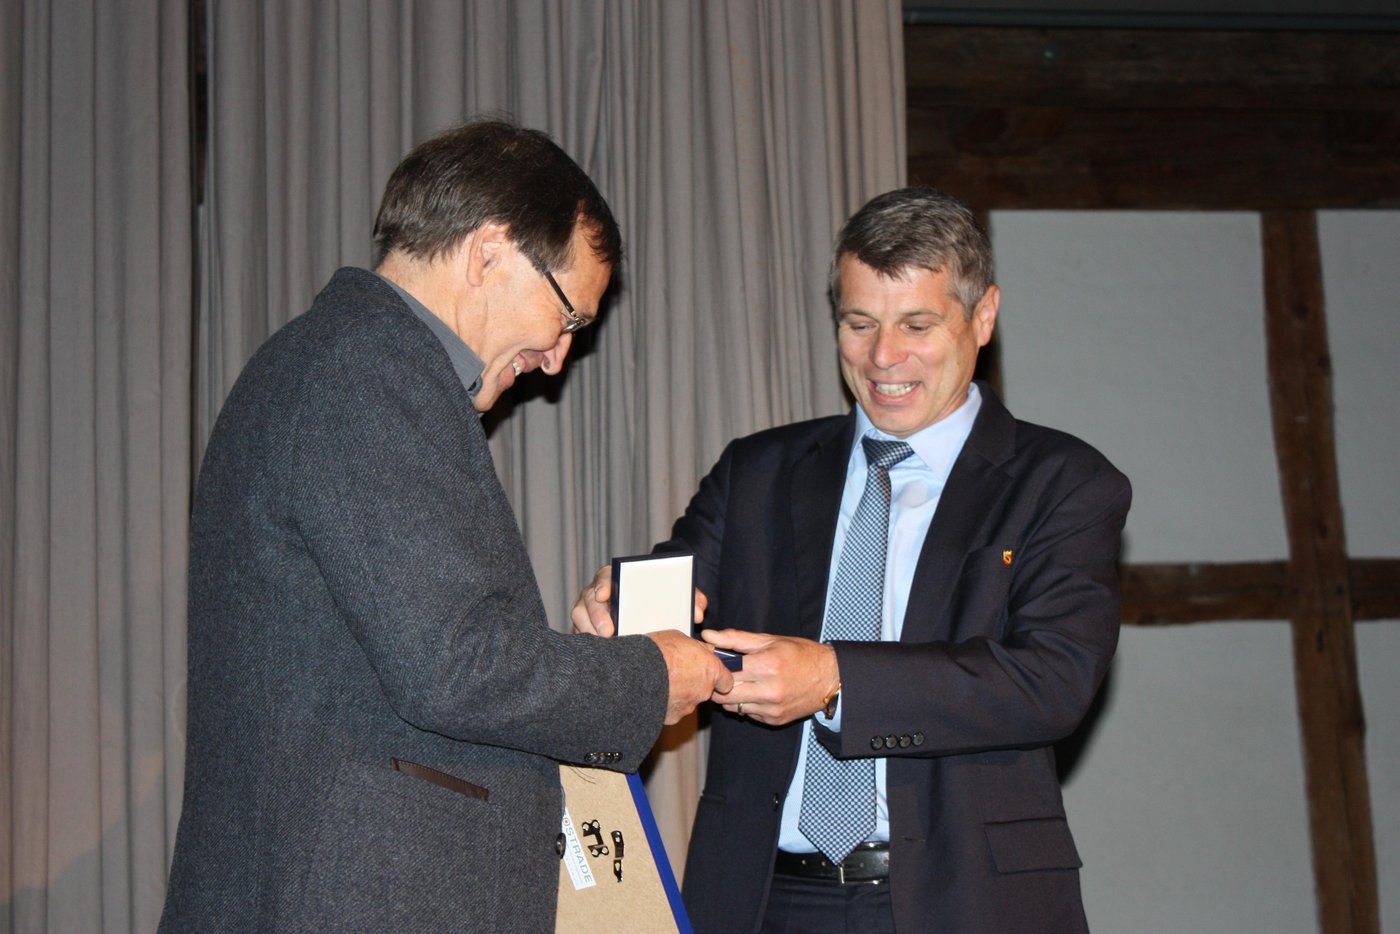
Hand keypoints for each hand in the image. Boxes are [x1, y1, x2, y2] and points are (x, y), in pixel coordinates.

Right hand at [570, 564, 710, 636]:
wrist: (652, 614)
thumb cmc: (662, 602)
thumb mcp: (676, 597)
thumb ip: (691, 599)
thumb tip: (699, 613)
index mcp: (618, 578)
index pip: (605, 576)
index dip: (602, 585)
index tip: (603, 595)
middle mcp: (599, 594)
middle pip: (589, 600)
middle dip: (596, 615)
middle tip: (608, 631)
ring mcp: (590, 612)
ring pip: (580, 618)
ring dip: (589, 631)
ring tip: (605, 644)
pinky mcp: (587, 630)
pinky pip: (581, 636)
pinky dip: (587, 644)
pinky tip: (599, 656)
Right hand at [648, 630, 733, 723]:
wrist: (637, 673)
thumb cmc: (659, 652)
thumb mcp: (681, 638)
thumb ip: (697, 648)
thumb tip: (702, 649)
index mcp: (710, 670)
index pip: (726, 681)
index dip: (718, 678)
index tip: (710, 674)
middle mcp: (703, 690)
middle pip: (705, 690)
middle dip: (694, 684)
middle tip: (677, 673)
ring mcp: (688, 706)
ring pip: (687, 700)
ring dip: (679, 693)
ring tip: (661, 681)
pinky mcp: (673, 717)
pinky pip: (672, 709)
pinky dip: (666, 703)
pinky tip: (654, 693)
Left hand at [700, 629, 838, 725]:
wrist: (831, 678)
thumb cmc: (801, 655)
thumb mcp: (771, 640)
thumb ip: (736, 639)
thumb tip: (708, 636)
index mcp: (767, 665)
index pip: (725, 669)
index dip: (715, 664)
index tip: (712, 660)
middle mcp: (769, 690)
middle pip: (725, 692)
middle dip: (718, 683)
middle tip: (721, 674)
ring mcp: (772, 708)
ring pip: (733, 706)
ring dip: (730, 696)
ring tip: (739, 682)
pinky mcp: (774, 720)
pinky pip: (748, 714)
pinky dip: (746, 704)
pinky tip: (755, 693)